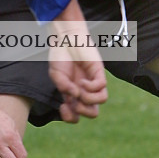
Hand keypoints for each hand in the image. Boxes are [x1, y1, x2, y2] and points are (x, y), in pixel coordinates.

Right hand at [48, 0, 107, 123]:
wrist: (65, 39)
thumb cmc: (60, 57)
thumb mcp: (56, 75)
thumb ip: (64, 88)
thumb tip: (76, 96)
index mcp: (73, 95)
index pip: (76, 116)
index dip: (70, 118)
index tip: (62, 106)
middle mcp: (85, 91)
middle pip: (92, 113)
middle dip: (82, 111)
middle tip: (72, 100)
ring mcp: (93, 82)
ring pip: (101, 100)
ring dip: (88, 98)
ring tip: (78, 88)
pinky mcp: (99, 72)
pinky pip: (102, 87)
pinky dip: (91, 87)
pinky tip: (82, 81)